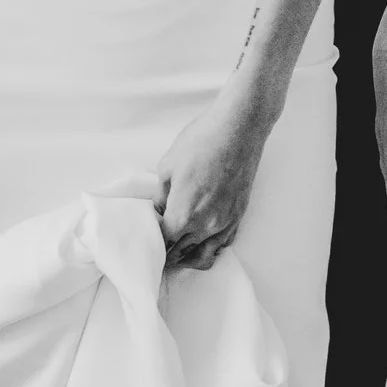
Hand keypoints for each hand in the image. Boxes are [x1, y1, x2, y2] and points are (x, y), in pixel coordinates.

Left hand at [149, 78, 275, 274]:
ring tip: (178, 255)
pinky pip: (223, 244)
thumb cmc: (201, 142)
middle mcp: (206, 226)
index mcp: (183, 216)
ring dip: (189, 258)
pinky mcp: (239, 215)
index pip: (163, 242)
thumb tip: (161, 211)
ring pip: (205, 256)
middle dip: (168, 254)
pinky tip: (201, 243)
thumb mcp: (168, 167)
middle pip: (182, 253)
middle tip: (157, 254)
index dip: (153, 243)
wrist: (239, 129)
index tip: (147, 241)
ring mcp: (226, 223)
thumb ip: (162, 196)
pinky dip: (210, 248)